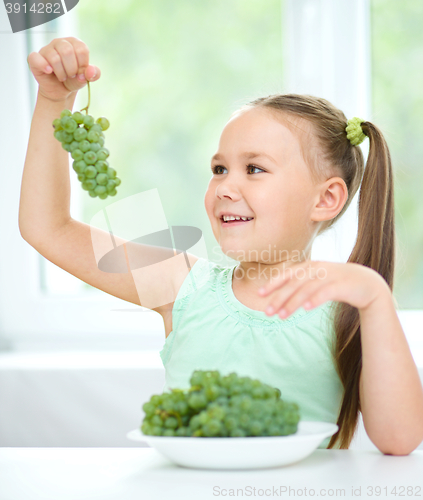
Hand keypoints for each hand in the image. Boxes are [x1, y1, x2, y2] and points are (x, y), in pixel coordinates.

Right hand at [27, 37, 100, 101]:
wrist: (60, 91)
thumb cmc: (74, 80)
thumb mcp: (86, 78)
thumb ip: (93, 74)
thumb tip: (90, 71)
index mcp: (74, 43)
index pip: (81, 49)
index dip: (82, 65)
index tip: (80, 72)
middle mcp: (60, 42)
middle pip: (67, 51)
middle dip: (72, 69)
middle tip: (70, 76)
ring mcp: (46, 49)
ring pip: (54, 58)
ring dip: (61, 73)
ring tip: (62, 77)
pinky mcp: (35, 59)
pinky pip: (36, 58)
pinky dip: (44, 66)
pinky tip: (49, 71)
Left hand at [258, 260, 389, 318]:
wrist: (367, 283)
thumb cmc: (337, 283)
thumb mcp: (317, 281)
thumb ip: (300, 285)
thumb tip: (278, 297)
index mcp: (309, 266)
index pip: (287, 275)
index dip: (273, 284)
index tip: (259, 294)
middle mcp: (317, 269)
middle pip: (293, 284)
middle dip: (279, 298)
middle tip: (267, 312)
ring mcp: (330, 275)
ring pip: (306, 290)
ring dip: (292, 303)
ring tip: (281, 316)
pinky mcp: (342, 285)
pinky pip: (326, 292)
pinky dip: (315, 299)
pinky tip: (306, 309)